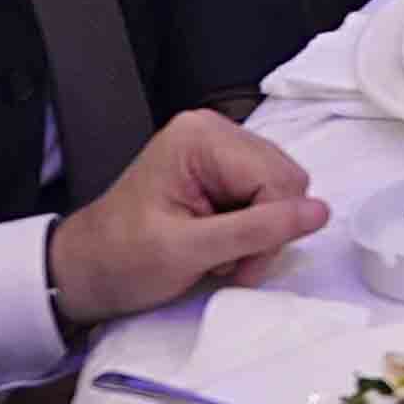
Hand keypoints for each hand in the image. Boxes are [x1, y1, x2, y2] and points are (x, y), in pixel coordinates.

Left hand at [46, 110, 321, 329]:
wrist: (83, 272)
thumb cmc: (121, 261)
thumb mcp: (187, 251)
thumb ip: (256, 230)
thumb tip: (320, 212)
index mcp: (202, 137)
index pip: (279, 180)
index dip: (270, 229)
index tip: (238, 267)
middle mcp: (214, 131)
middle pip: (286, 182)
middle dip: (265, 231)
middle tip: (227, 263)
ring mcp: (219, 149)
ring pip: (282, 192)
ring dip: (258, 234)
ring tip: (217, 255)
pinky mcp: (222, 169)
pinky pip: (266, 197)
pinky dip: (251, 229)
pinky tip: (219, 243)